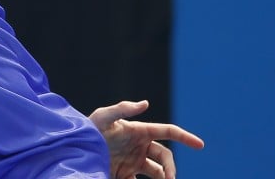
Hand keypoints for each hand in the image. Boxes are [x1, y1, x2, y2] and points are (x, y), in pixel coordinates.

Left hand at [89, 100, 204, 178]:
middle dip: (171, 169)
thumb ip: (123, 109)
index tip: (200, 145)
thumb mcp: (103, 117)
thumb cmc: (88, 129)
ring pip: (157, 173)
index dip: (185, 137)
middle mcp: (140, 147)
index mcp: (140, 131)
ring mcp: (133, 162)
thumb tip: (146, 103)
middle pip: (165, 158)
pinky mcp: (124, 175)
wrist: (73, 151)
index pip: (168, 132)